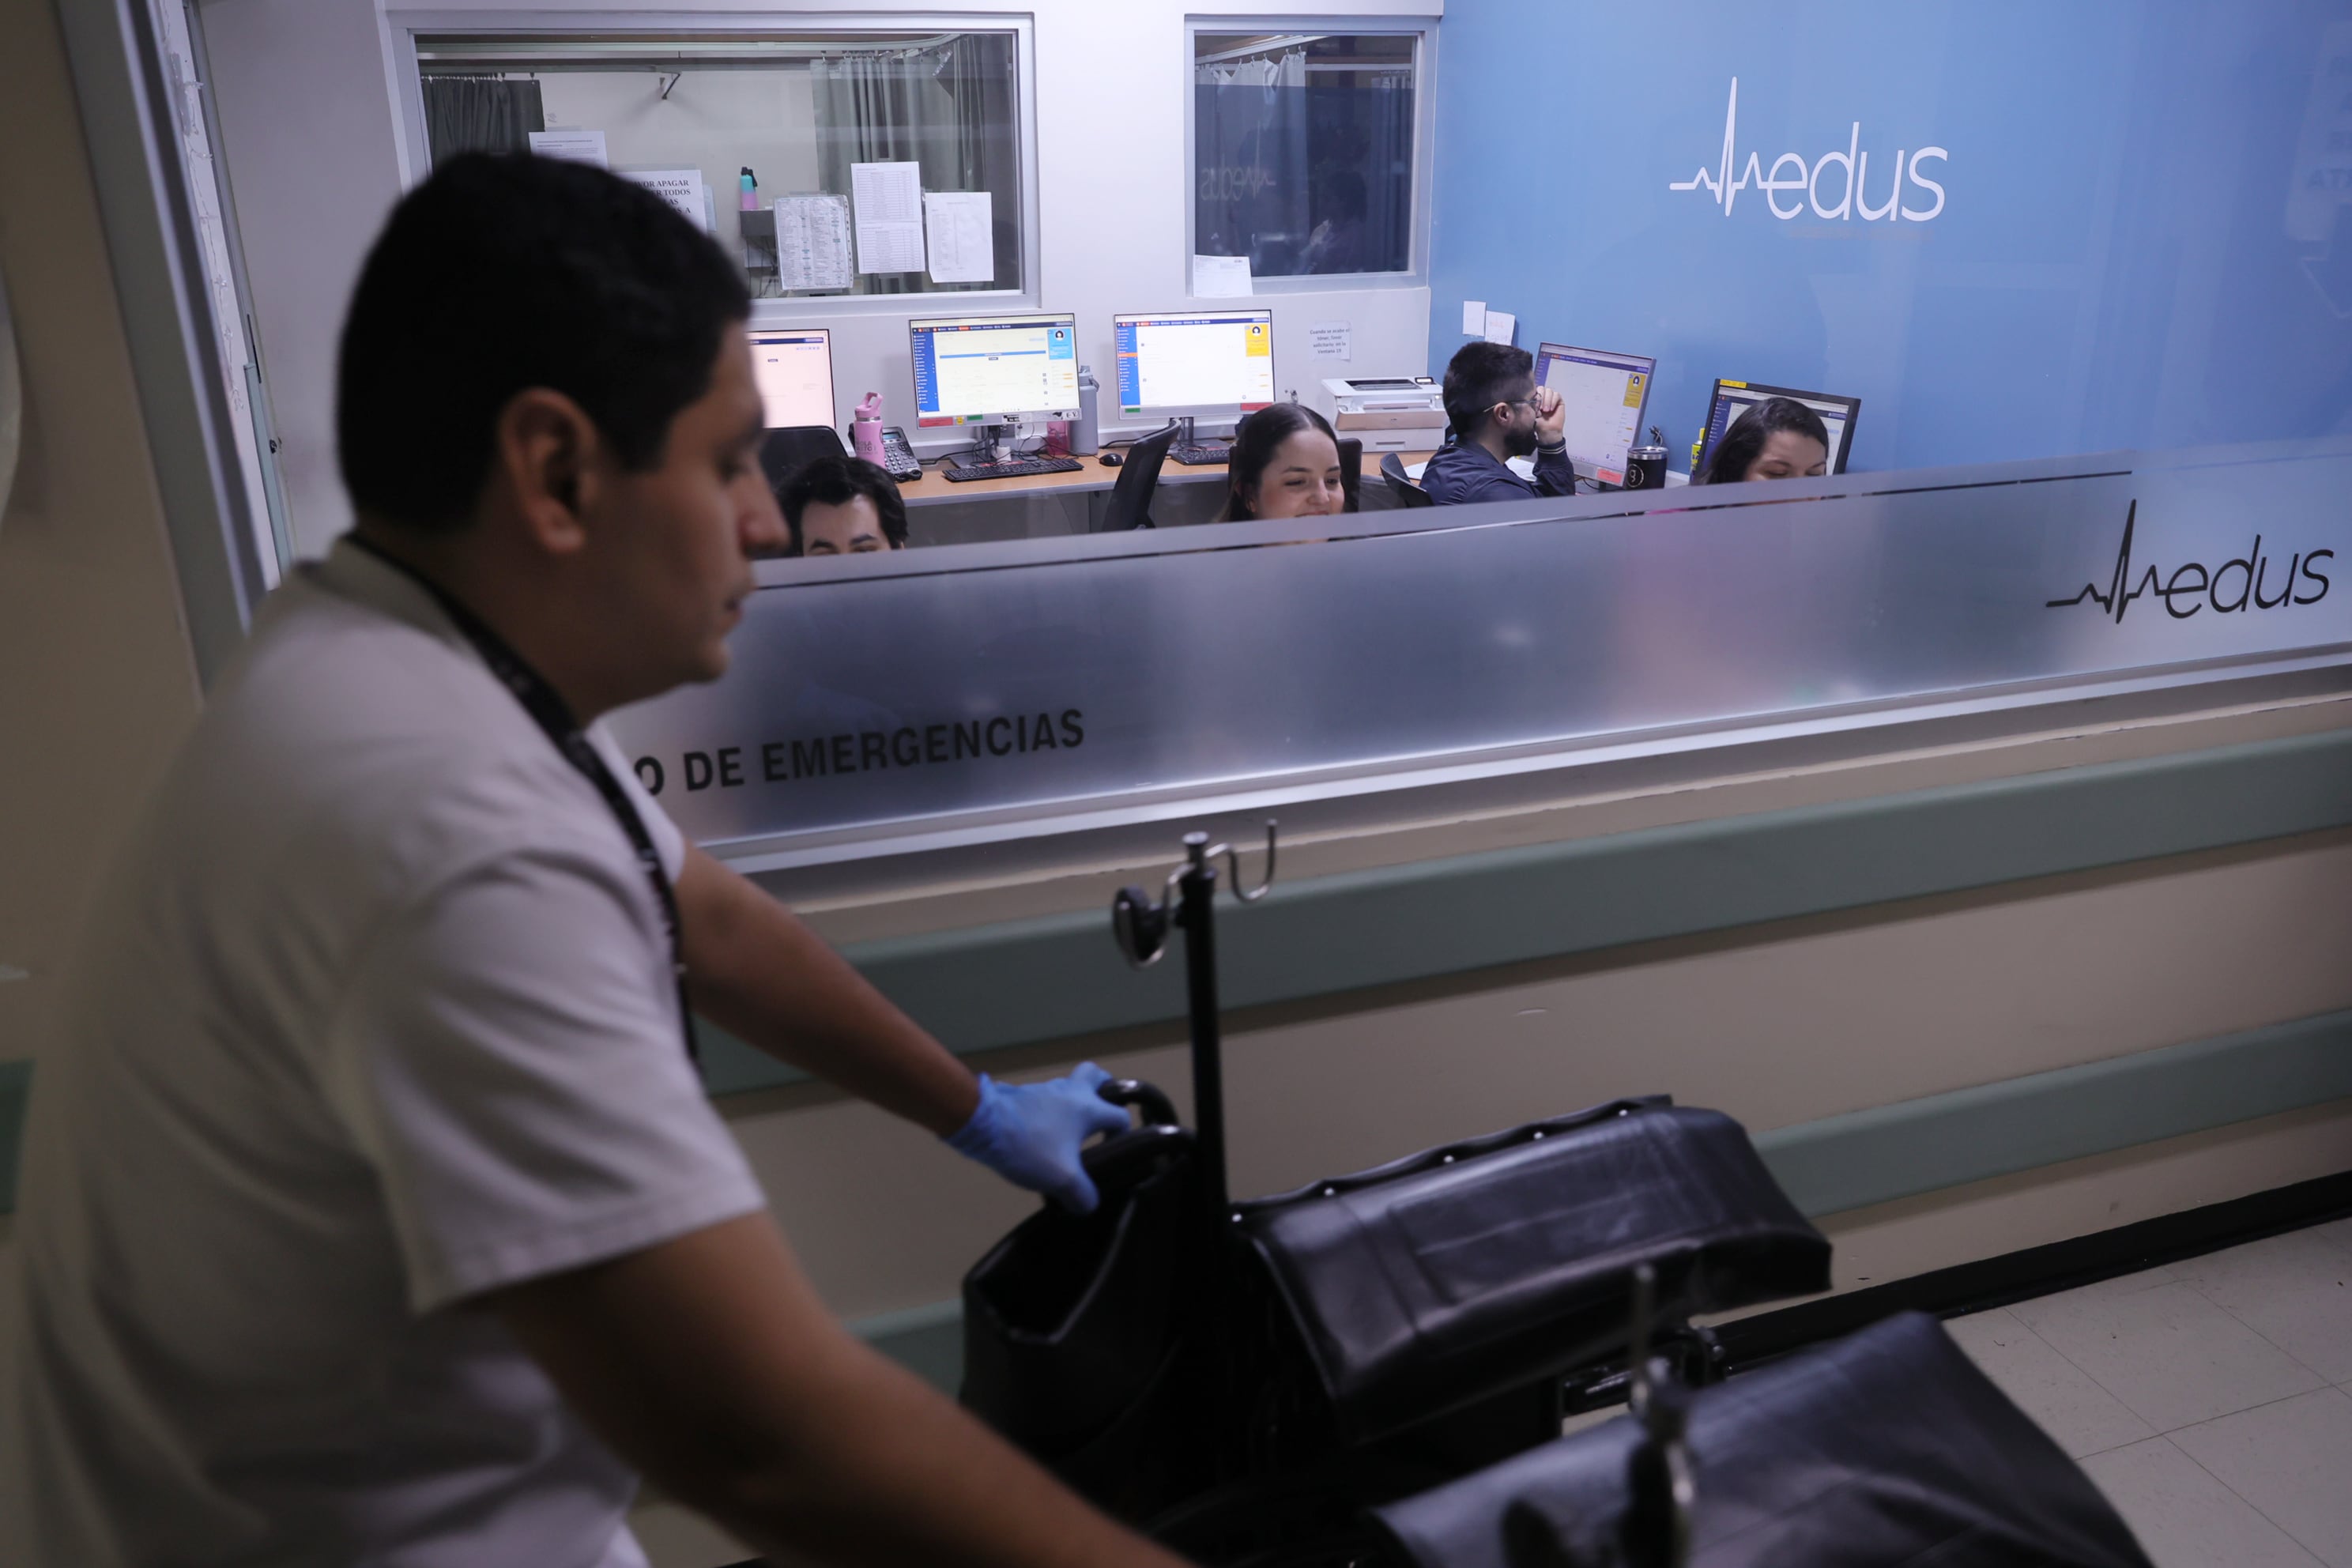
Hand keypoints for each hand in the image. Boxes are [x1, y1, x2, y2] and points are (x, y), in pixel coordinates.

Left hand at [946, 1063, 1131, 1211]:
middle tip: (1100, 1118)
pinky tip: (1040, 1135)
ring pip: (1070, 1086)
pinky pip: (1046, 1098)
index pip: (1120, 1115)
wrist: (982, 1124)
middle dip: (1104, 1092)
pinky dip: (1049, 1112)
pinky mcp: (1023, 1094)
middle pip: (1097, 1076)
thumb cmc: (1030, 1147)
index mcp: (1087, 1107)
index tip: (1112, 1153)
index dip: (1123, 1135)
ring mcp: (1045, 1089)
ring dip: (1074, 1104)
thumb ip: (1082, 1194)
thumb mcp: (1062, 1180)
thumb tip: (1088, 1204)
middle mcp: (1071, 1091)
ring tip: (1068, 1134)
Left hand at [1532, 385, 1565, 447]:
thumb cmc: (1539, 424)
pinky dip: (1553, 401)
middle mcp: (1543, 397)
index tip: (1535, 406)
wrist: (1548, 431)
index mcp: (1535, 399)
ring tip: (1546, 410)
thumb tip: (1531, 398)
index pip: (1535, 390)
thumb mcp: (1532, 414)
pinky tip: (1551, 409)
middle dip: (1541, 397)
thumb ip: (1531, 405)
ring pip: (1549, 391)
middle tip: (1540, 408)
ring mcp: (1551, 398)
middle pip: (1542, 388)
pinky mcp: (1559, 400)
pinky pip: (1557, 395)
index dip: (1534, 396)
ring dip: (1547, 400)